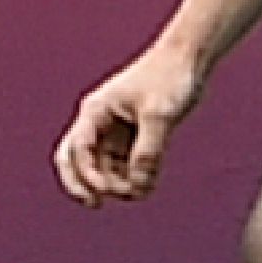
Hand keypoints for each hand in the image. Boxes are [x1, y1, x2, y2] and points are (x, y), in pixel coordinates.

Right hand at [57, 44, 204, 205]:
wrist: (187, 58)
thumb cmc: (169, 77)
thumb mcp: (159, 115)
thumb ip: (148, 152)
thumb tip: (138, 184)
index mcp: (95, 111)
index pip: (77, 150)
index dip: (86, 175)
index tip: (106, 191)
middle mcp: (99, 120)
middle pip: (74, 158)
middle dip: (80, 183)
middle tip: (95, 204)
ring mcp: (114, 128)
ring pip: (101, 164)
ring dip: (112, 182)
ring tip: (137, 193)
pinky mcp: (133, 133)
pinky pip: (122, 162)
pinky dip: (129, 176)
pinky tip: (144, 186)